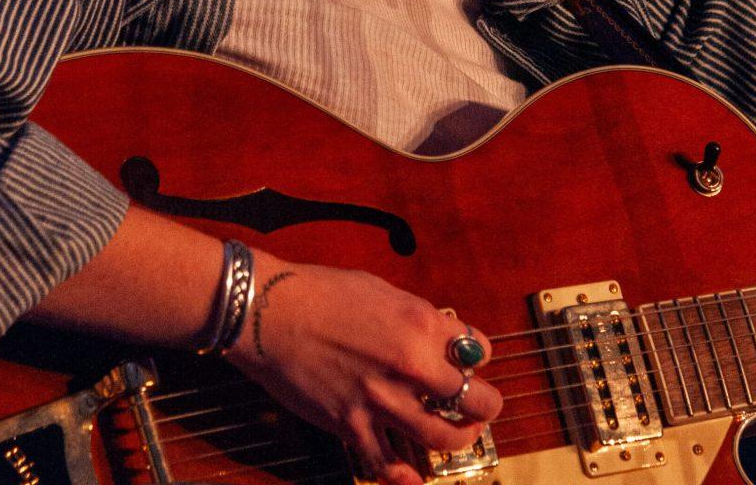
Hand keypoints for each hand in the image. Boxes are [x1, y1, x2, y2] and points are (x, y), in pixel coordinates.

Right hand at [225, 250, 502, 484]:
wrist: (271, 310)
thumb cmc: (321, 290)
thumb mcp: (381, 290)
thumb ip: (414, 317)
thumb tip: (435, 336)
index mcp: (420, 323)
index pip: (477, 349)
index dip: (478, 356)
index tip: (472, 361)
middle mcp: (409, 364)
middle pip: (474, 400)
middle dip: (485, 406)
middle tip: (481, 408)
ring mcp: (381, 399)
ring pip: (441, 438)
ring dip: (457, 439)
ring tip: (457, 435)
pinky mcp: (351, 424)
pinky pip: (387, 464)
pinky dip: (405, 476)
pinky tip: (415, 475)